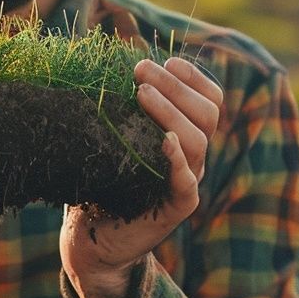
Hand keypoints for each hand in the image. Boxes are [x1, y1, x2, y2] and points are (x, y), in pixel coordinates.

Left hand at [60, 57, 221, 297]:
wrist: (90, 237)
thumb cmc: (99, 178)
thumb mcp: (112, 135)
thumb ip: (122, 106)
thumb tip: (107, 60)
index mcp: (184, 135)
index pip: (208, 100)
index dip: (193, 77)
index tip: (167, 60)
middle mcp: (192, 157)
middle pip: (206, 114)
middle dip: (175, 86)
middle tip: (140, 70)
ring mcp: (187, 182)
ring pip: (197, 141)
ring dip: (172, 112)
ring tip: (142, 94)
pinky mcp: (176, 209)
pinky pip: (187, 183)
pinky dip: (178, 161)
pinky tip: (165, 142)